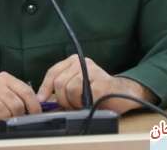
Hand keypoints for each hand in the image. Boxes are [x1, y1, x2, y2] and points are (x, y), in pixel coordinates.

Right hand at [0, 71, 41, 130]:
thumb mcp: (0, 91)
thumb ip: (16, 95)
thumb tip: (37, 107)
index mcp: (3, 78)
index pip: (25, 91)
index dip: (34, 105)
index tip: (36, 114)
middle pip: (16, 105)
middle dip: (17, 117)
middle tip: (13, 121)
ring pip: (4, 114)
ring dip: (3, 122)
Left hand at [37, 54, 156, 113]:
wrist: (124, 94)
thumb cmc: (98, 91)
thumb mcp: (77, 85)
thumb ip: (62, 88)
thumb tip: (43, 99)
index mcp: (75, 61)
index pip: (53, 72)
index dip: (45, 88)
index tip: (42, 100)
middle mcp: (83, 62)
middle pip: (58, 82)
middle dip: (62, 99)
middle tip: (73, 104)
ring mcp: (92, 71)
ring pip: (68, 89)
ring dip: (73, 102)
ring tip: (83, 103)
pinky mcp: (100, 82)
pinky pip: (81, 94)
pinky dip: (83, 103)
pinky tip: (91, 102)